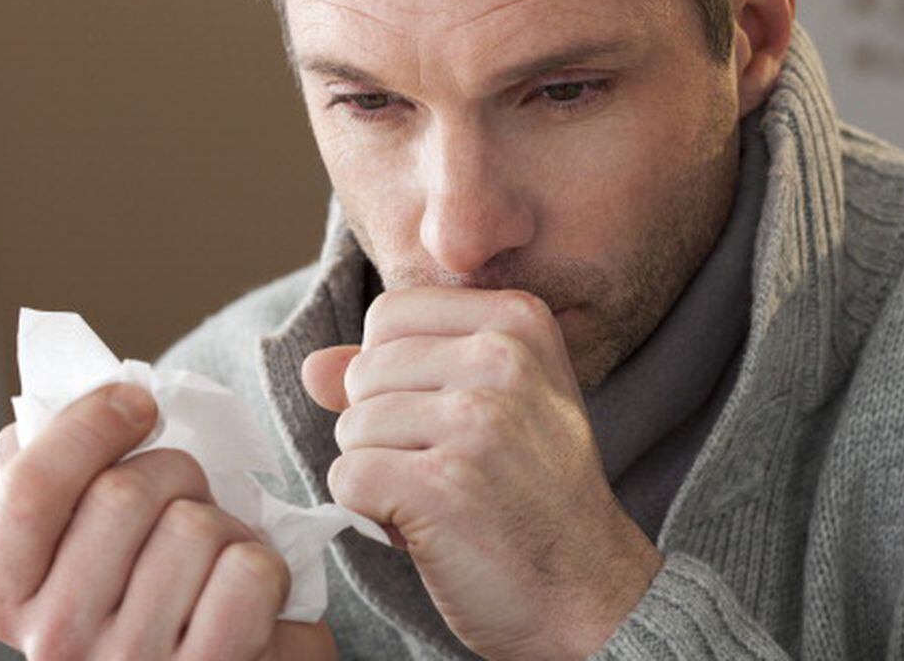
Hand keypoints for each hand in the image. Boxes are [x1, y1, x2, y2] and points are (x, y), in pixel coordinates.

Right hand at [0, 383, 335, 659]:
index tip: (136, 402)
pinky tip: (252, 594)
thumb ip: (53, 485)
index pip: (29, 489)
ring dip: (226, 525)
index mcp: (10, 598)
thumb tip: (37, 415)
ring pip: (193, 527)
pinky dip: (267, 566)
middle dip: (176, 473)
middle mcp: (57, 641)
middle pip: (122, 494)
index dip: (87, 425)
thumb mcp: (87, 545)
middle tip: (189, 501)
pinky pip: (247, 571)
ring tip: (218, 559)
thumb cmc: (156, 596)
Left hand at [303, 288, 661, 659]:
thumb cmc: (536, 496)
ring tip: (442, 497)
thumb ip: (401, 370)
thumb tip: (312, 366)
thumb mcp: (492, 404)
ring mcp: (475, 421)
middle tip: (448, 468)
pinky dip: (370, 512)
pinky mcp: (442, 485)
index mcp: (518, 320)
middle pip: (364, 371)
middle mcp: (501, 357)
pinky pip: (347, 478)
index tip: (442, 415)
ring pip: (351, 427)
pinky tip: (425, 525)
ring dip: (379, 473)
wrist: (591, 590)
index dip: (390, 372)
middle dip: (382, 429)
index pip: (388, 313)